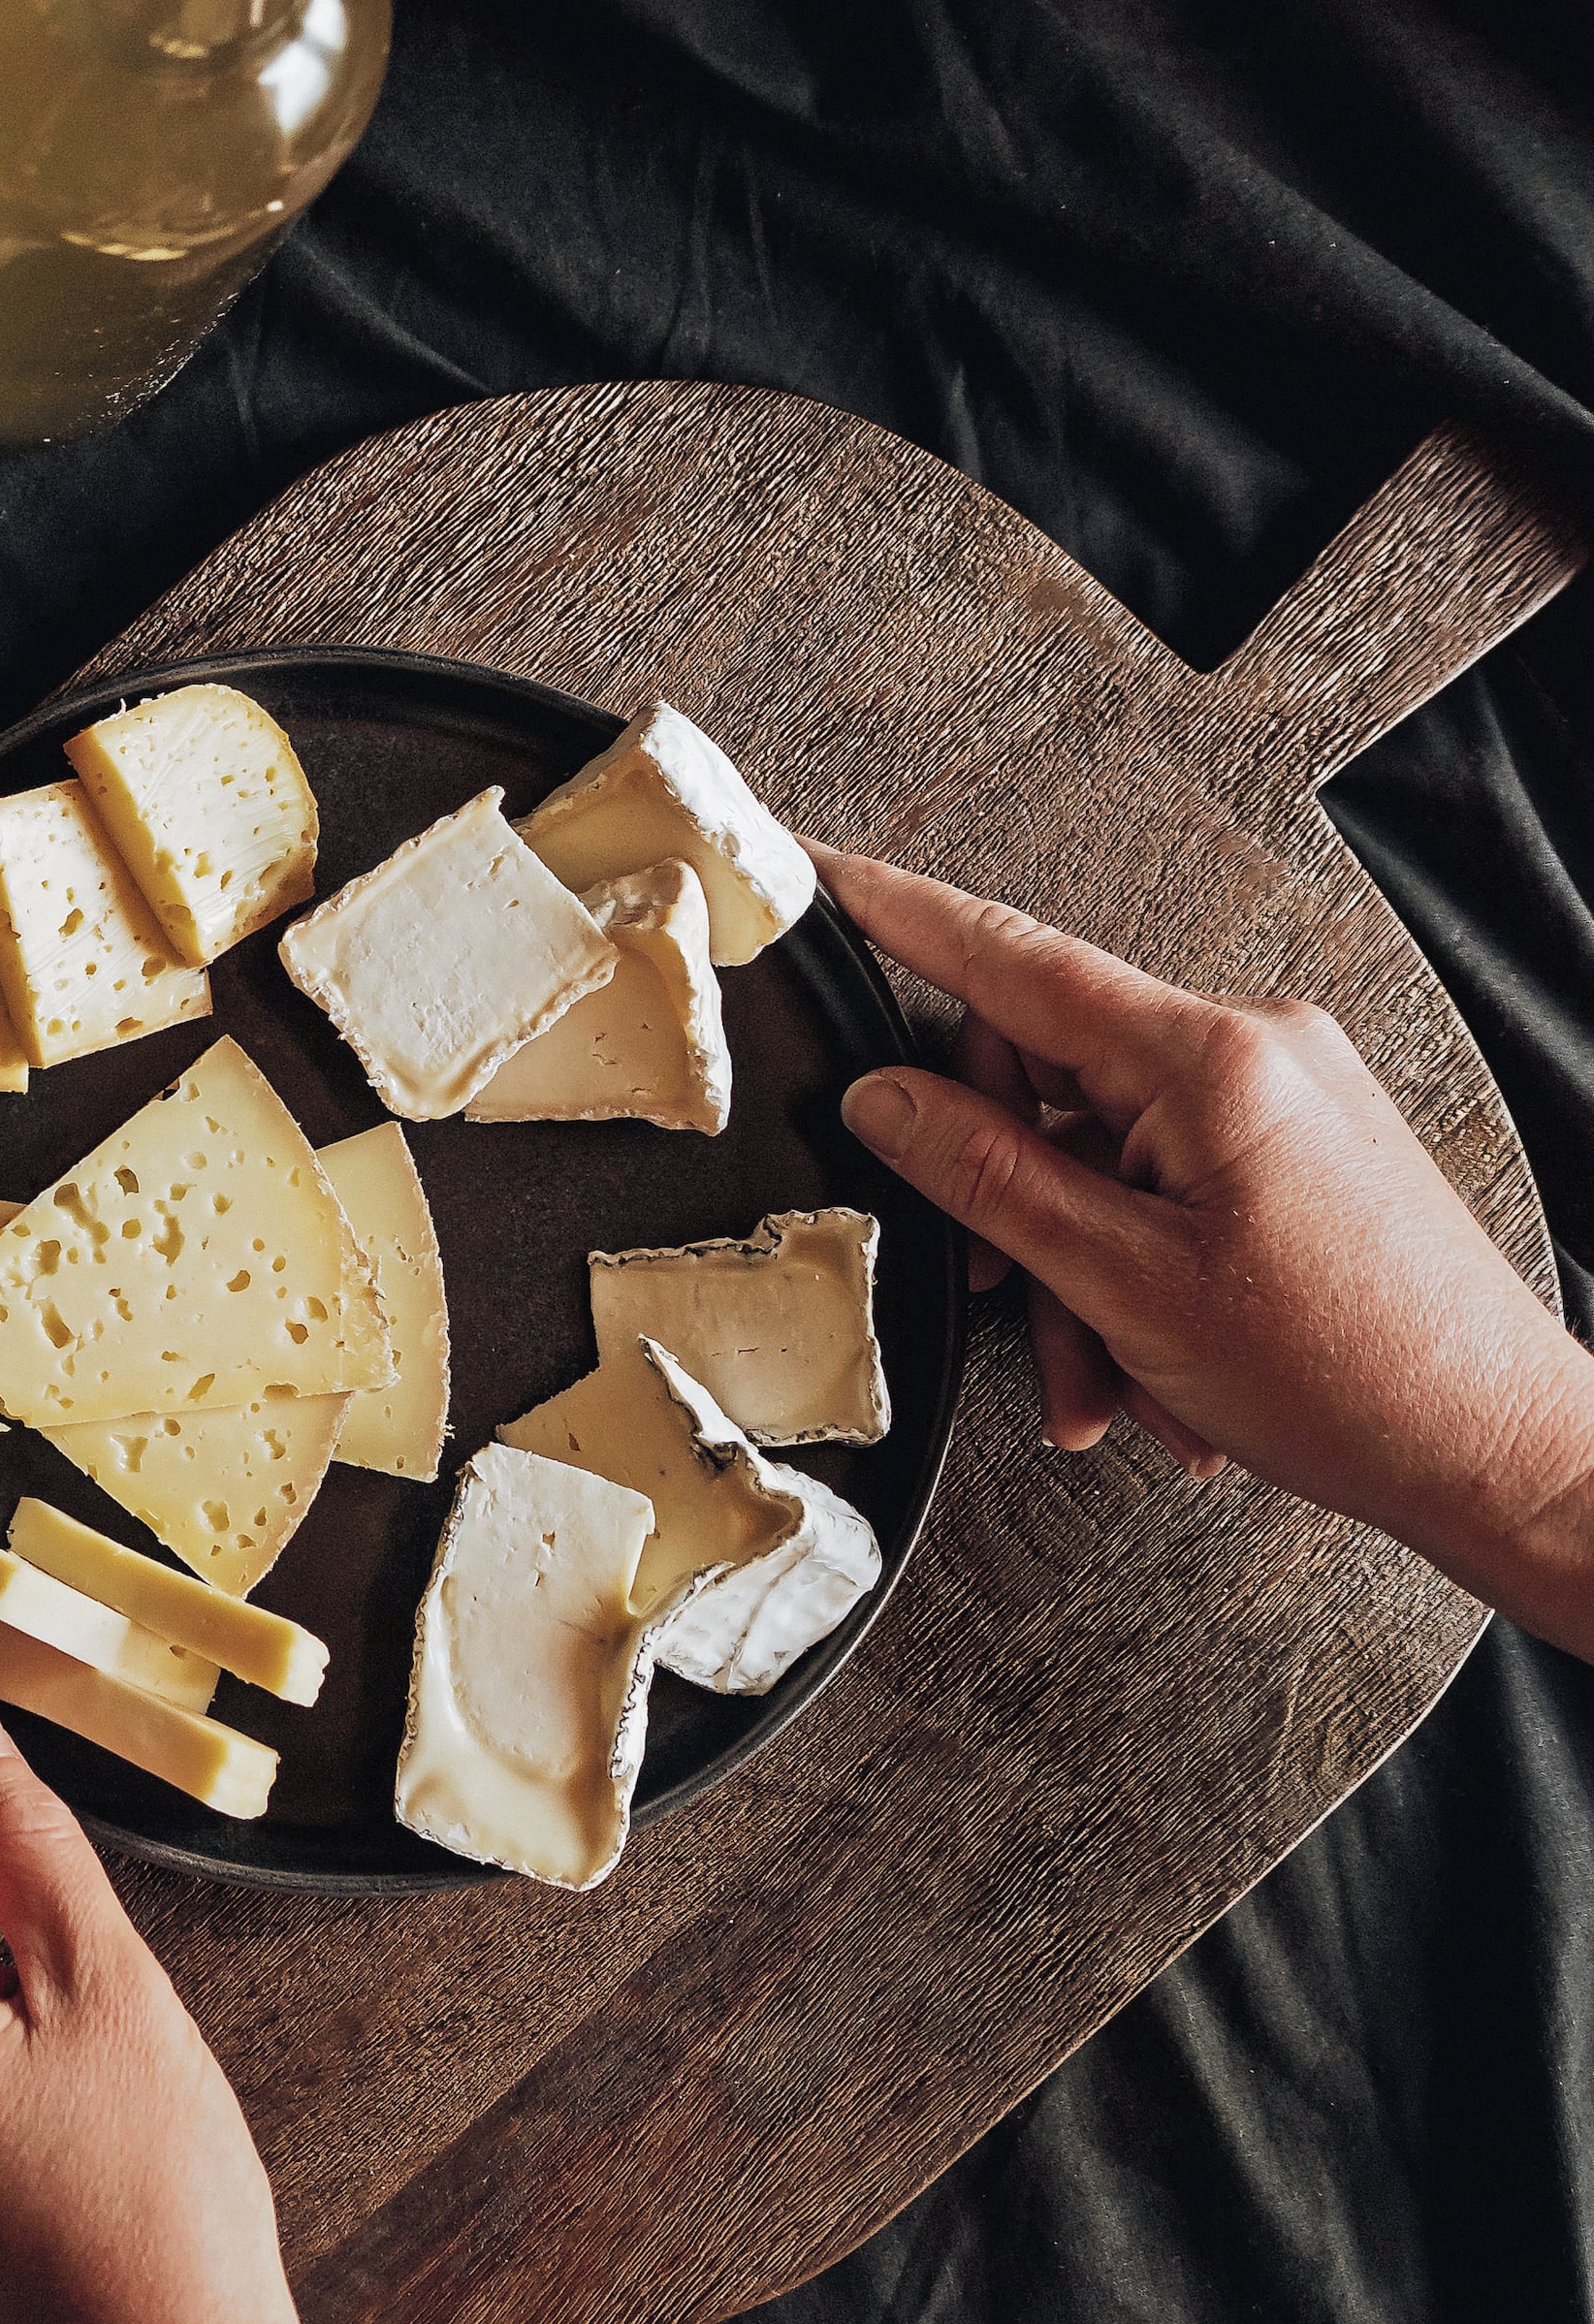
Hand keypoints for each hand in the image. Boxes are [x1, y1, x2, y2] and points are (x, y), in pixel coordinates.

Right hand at [818, 844, 1593, 1621]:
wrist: (1504, 1453)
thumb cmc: (1359, 1380)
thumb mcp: (1126, 1284)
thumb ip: (987, 1176)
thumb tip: (886, 1100)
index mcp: (1211, 1058)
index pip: (1012, 959)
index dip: (898, 914)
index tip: (819, 870)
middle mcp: (1255, 1049)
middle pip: (1046, 1078)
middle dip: (1012, 1204)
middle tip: (1012, 1304)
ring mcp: (1284, 1096)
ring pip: (1101, 1149)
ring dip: (1079, 1269)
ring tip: (1109, 1379)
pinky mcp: (1301, 1144)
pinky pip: (1165, 1177)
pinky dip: (1136, 1268)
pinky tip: (1157, 1365)